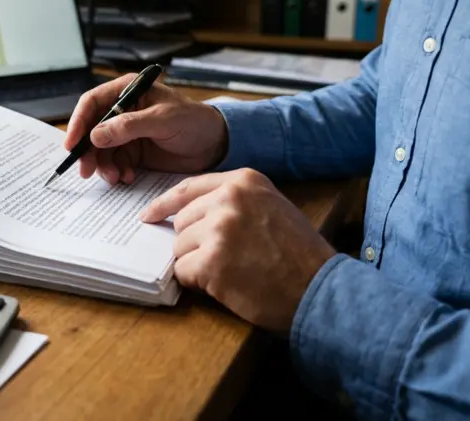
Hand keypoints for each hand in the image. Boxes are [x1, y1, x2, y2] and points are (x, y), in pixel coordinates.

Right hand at [64, 73, 227, 184]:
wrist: (215, 144)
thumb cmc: (194, 121)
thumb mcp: (163, 120)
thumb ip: (130, 126)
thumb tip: (96, 135)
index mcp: (127, 91)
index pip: (92, 103)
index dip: (78, 122)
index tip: (72, 144)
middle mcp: (122, 110)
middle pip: (92, 129)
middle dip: (88, 151)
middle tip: (87, 171)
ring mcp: (126, 132)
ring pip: (101, 150)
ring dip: (103, 166)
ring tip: (115, 178)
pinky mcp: (133, 151)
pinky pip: (114, 162)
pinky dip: (116, 172)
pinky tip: (127, 178)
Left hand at [140, 169, 336, 333]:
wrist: (320, 288)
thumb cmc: (298, 252)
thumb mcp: (270, 206)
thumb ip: (233, 202)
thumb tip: (189, 214)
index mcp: (243, 181)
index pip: (188, 187)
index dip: (165, 203)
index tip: (149, 214)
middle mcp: (228, 199)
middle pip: (182, 220)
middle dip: (194, 242)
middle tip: (222, 258)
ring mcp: (219, 230)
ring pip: (179, 247)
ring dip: (196, 263)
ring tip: (230, 271)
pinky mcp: (212, 262)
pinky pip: (183, 271)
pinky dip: (197, 282)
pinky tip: (224, 284)